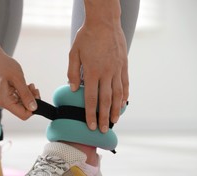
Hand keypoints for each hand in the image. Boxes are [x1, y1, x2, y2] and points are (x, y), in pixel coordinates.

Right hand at [0, 49, 39, 119]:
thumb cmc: (2, 65)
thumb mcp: (18, 79)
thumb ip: (26, 94)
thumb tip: (33, 107)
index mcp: (5, 101)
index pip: (23, 115)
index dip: (33, 108)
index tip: (36, 96)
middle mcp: (3, 102)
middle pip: (22, 110)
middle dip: (31, 100)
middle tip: (33, 88)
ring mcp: (4, 99)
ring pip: (21, 104)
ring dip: (28, 96)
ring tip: (29, 84)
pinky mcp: (5, 94)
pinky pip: (17, 98)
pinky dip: (23, 93)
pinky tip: (25, 85)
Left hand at [68, 13, 127, 132]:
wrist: (104, 22)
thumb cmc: (87, 37)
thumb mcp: (74, 53)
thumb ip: (72, 72)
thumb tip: (73, 89)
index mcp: (92, 72)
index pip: (91, 98)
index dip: (90, 114)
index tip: (90, 125)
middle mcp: (106, 73)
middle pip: (105, 100)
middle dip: (103, 117)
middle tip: (102, 130)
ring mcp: (117, 69)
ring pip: (118, 94)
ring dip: (116, 110)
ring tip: (114, 121)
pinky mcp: (124, 65)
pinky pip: (125, 83)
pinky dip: (125, 95)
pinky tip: (123, 104)